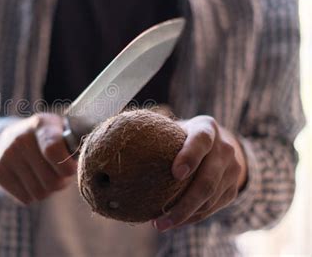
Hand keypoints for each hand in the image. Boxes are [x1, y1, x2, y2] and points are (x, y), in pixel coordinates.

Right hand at [0, 113, 76, 204]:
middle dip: (60, 182)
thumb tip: (90, 160)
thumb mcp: (61, 130)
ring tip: (45, 176)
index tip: (71, 170)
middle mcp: (21, 138)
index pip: (53, 151)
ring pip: (39, 193)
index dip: (68, 168)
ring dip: (47, 190)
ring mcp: (7, 155)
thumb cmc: (46, 137)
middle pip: (51, 181)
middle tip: (59, 174)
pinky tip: (30, 180)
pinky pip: (25, 199)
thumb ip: (75, 143)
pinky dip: (32, 195)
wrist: (7, 137)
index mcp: (42, 125)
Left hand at [152, 116, 246, 230]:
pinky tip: (174, 222)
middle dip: (184, 203)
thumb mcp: (173, 129)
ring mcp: (232, 169)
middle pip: (208, 180)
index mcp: (207, 128)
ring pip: (210, 198)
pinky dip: (193, 217)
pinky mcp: (233, 188)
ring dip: (185, 216)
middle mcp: (225, 148)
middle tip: (160, 219)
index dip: (190, 156)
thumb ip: (156, 136)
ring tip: (161, 224)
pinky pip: (213, 208)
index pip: (201, 141)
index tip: (175, 174)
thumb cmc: (182, 136)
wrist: (217, 143)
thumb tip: (121, 148)